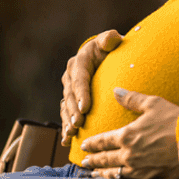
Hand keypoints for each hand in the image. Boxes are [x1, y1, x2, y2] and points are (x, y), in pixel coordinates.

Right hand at [60, 29, 122, 144]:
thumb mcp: (111, 42)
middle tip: (79, 124)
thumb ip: (110, 39)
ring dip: (68, 121)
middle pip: (70, 96)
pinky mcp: (71, 101)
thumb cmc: (112, 49)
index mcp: (79, 62)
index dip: (81, 93)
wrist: (109, 58)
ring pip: (66, 107)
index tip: (85, 107)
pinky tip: (67, 140)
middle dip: (73, 111)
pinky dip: (66, 127)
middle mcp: (71, 76)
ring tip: (72, 134)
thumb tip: (111, 38)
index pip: (80, 79)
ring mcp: (69, 90)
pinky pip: (67, 115)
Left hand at [80, 88, 178, 178]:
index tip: (84, 145)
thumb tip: (116, 90)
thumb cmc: (176, 122)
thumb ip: (133, 99)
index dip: (92, 143)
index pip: (103, 141)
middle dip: (93, 160)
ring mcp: (139, 171)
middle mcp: (129, 155)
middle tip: (84, 162)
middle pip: (105, 159)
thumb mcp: (154, 104)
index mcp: (127, 136)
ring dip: (101, 174)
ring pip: (113, 174)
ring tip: (94, 175)